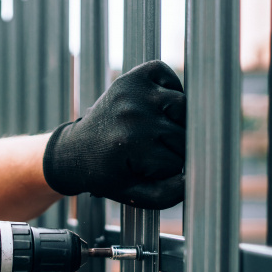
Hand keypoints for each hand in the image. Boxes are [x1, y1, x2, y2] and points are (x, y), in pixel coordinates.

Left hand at [42, 59, 185, 208]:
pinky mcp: (133, 77)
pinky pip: (170, 77)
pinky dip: (171, 89)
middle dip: (174, 149)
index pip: (179, 161)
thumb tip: (195, 178)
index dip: (169, 170)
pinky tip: (156, 108)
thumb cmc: (108, 174)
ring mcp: (133, 91)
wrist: (77, 152)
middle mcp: (133, 114)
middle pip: (184, 134)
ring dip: (177, 122)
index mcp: (132, 143)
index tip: (146, 170)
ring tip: (157, 132)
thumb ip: (168, 194)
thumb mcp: (134, 194)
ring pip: (183, 107)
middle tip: (149, 154)